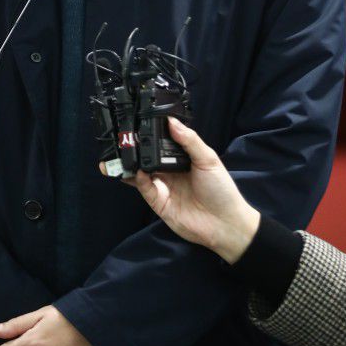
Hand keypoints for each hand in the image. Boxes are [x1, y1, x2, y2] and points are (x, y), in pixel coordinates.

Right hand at [102, 116, 259, 262]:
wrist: (224, 224)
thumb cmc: (221, 190)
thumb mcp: (208, 159)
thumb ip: (190, 140)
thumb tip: (172, 121)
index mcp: (182, 158)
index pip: (162, 143)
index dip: (152, 134)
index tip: (139, 122)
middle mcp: (169, 171)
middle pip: (148, 156)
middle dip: (136, 148)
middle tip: (124, 138)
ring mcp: (163, 186)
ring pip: (141, 172)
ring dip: (131, 164)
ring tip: (121, 154)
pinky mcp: (158, 202)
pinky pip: (144, 188)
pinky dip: (138, 179)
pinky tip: (139, 171)